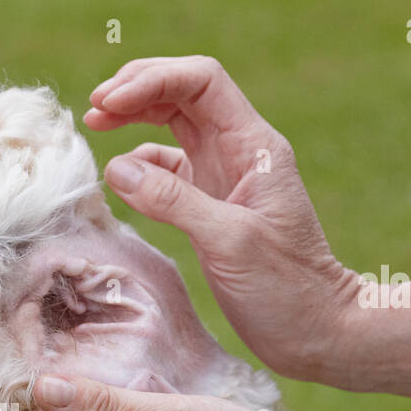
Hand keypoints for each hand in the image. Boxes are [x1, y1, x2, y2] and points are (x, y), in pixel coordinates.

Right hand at [86, 56, 356, 379]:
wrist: (316, 331)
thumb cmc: (286, 289)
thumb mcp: (229, 241)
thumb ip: (173, 201)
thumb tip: (116, 168)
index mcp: (254, 146)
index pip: (201, 82)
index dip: (152, 80)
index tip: (109, 103)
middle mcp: (238, 151)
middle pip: (183, 91)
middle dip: (136, 89)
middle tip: (93, 108)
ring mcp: (223, 177)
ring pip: (172, 123)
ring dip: (134, 117)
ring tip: (95, 126)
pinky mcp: (209, 206)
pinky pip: (167, 168)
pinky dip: (138, 164)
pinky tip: (118, 177)